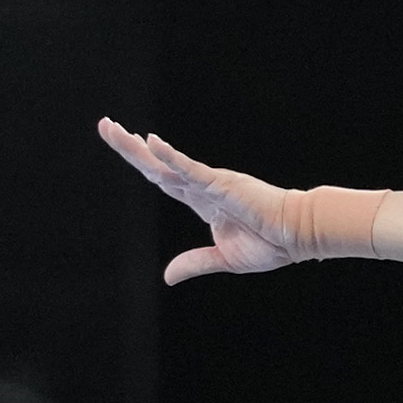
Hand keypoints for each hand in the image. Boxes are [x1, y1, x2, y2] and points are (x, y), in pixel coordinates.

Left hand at [100, 119, 313, 281]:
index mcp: (201, 201)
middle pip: (155, 165)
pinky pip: (191, 169)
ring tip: (114, 130)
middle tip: (104, 125)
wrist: (298, 236)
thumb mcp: (222, 258)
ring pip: (165, 163)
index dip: (142, 161)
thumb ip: (195, 263)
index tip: (125, 142)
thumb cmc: (270, 243)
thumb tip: (167, 277)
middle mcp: (200, 186)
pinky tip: (151, 142)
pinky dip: (170, 157)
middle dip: (128, 146)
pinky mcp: (222, 184)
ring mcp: (210, 182)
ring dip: (138, 147)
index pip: (162, 177)